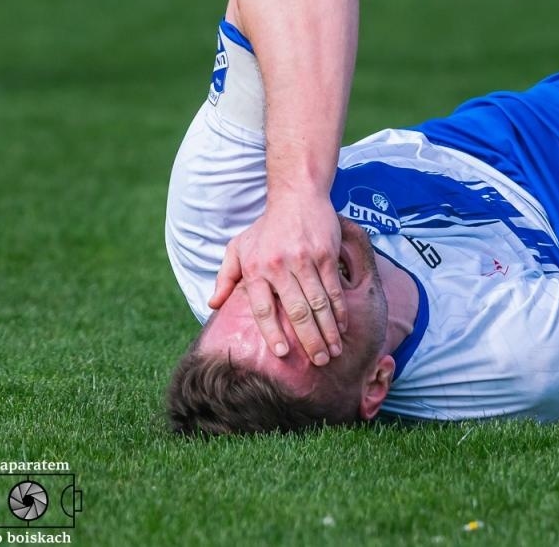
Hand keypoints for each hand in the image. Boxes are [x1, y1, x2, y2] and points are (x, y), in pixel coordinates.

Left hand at [209, 196, 346, 364]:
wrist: (297, 196)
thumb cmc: (266, 226)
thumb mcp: (238, 248)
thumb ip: (226, 277)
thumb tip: (213, 305)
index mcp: (255, 270)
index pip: (263, 309)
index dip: (273, 333)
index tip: (284, 354)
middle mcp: (279, 267)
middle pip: (296, 311)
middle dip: (309, 340)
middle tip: (319, 362)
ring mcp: (304, 261)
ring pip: (318, 303)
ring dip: (328, 330)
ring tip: (335, 350)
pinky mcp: (325, 255)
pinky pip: (334, 288)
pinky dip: (340, 309)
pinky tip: (345, 325)